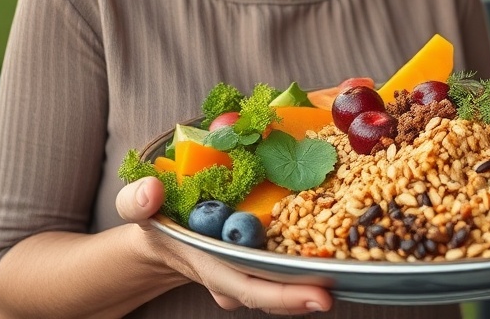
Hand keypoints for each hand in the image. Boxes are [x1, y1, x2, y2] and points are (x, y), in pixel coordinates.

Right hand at [117, 177, 332, 313]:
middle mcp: (238, 276)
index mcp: (213, 267)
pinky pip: (291, 258)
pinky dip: (312, 250)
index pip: (252, 289)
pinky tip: (338, 237)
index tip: (320, 297)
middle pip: (279, 291)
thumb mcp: (139, 208)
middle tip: (344, 283)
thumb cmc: (155, 218)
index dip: (285, 296)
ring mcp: (253, 268)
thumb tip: (149, 192)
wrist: (165, 227)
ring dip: (316, 272)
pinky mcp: (266, 254)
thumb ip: (137, 200)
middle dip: (310, 291)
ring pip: (289, 277)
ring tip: (352, 261)